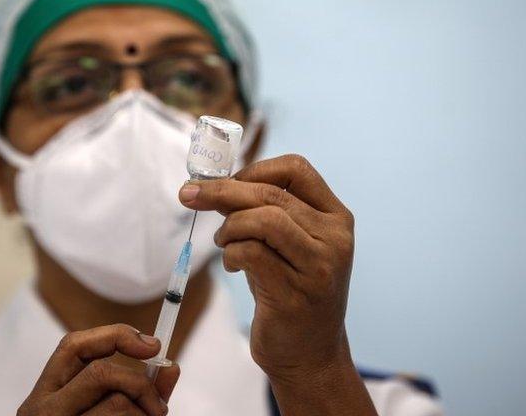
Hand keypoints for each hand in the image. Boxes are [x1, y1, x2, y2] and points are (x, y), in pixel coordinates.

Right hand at [17, 324, 179, 415]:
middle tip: (158, 408)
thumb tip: (172, 367)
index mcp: (45, 393)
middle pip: (101, 373)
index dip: (115, 336)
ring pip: (118, 406)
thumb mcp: (106, 413)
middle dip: (141, 385)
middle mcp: (41, 412)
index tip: (154, 346)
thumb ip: (138, 391)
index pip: (74, 346)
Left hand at [179, 155, 374, 414]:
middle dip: (222, 191)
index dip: (255, 169)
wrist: (309, 355)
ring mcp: (319, 267)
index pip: (297, 169)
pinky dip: (231, 253)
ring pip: (264, 220)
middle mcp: (335, 239)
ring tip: (223, 242)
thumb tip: (215, 183)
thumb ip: (263, 213)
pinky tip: (233, 266)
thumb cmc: (291, 292)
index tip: (226, 180)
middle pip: (271, 194)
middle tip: (189, 194)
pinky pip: (251, 254)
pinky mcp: (295, 295)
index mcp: (336, 218)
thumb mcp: (287, 245)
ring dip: (229, 226)